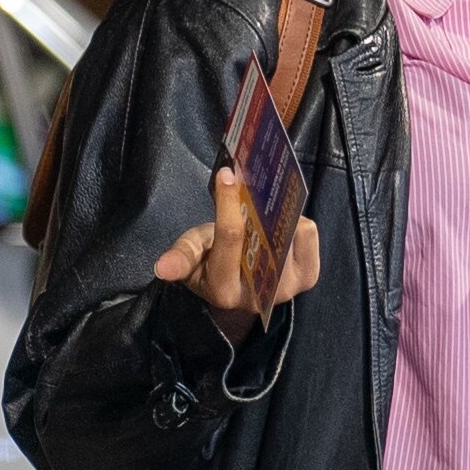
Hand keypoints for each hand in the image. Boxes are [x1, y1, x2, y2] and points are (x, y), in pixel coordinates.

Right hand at [150, 164, 319, 339]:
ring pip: (292, 235)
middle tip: (253, 179)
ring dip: (280, 212)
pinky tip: (282, 215)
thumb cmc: (210, 261)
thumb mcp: (191, 255)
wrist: (238, 283)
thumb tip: (161, 268)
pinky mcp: (306, 278)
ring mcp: (286, 288)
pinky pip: (308, 237)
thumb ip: (179, 256)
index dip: (228, 202)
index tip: (226, 174)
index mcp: (224, 289)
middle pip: (265, 236)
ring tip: (267, 198)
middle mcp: (258, 295)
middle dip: (259, 204)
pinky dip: (296, 220)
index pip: (230, 237)